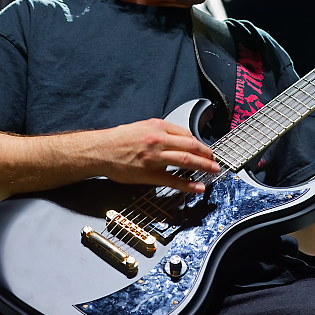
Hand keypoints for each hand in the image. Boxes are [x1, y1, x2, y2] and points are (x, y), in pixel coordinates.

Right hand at [101, 119, 219, 192]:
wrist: (100, 151)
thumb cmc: (118, 140)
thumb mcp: (141, 126)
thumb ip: (160, 131)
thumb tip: (178, 138)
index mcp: (157, 127)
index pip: (186, 134)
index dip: (199, 142)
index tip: (205, 148)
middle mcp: (158, 141)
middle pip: (190, 146)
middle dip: (206, 154)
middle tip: (215, 159)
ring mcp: (155, 158)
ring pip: (186, 161)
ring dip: (203, 166)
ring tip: (213, 170)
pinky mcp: (149, 174)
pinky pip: (173, 180)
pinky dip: (188, 185)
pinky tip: (198, 188)